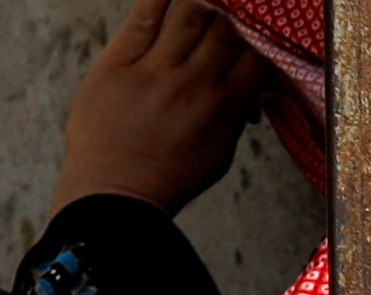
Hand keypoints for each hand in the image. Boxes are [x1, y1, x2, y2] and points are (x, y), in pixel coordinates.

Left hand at [54, 0, 269, 216]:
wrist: (112, 200)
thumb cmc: (166, 181)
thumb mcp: (218, 156)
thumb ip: (239, 116)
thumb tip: (257, 87)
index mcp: (220, 108)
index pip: (255, 56)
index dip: (257, 43)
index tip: (252, 41)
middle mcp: (191, 84)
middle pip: (224, 29)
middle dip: (229, 23)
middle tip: (222, 27)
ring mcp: (153, 72)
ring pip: (190, 13)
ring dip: (199, 7)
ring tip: (197, 13)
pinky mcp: (116, 64)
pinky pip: (144, 15)